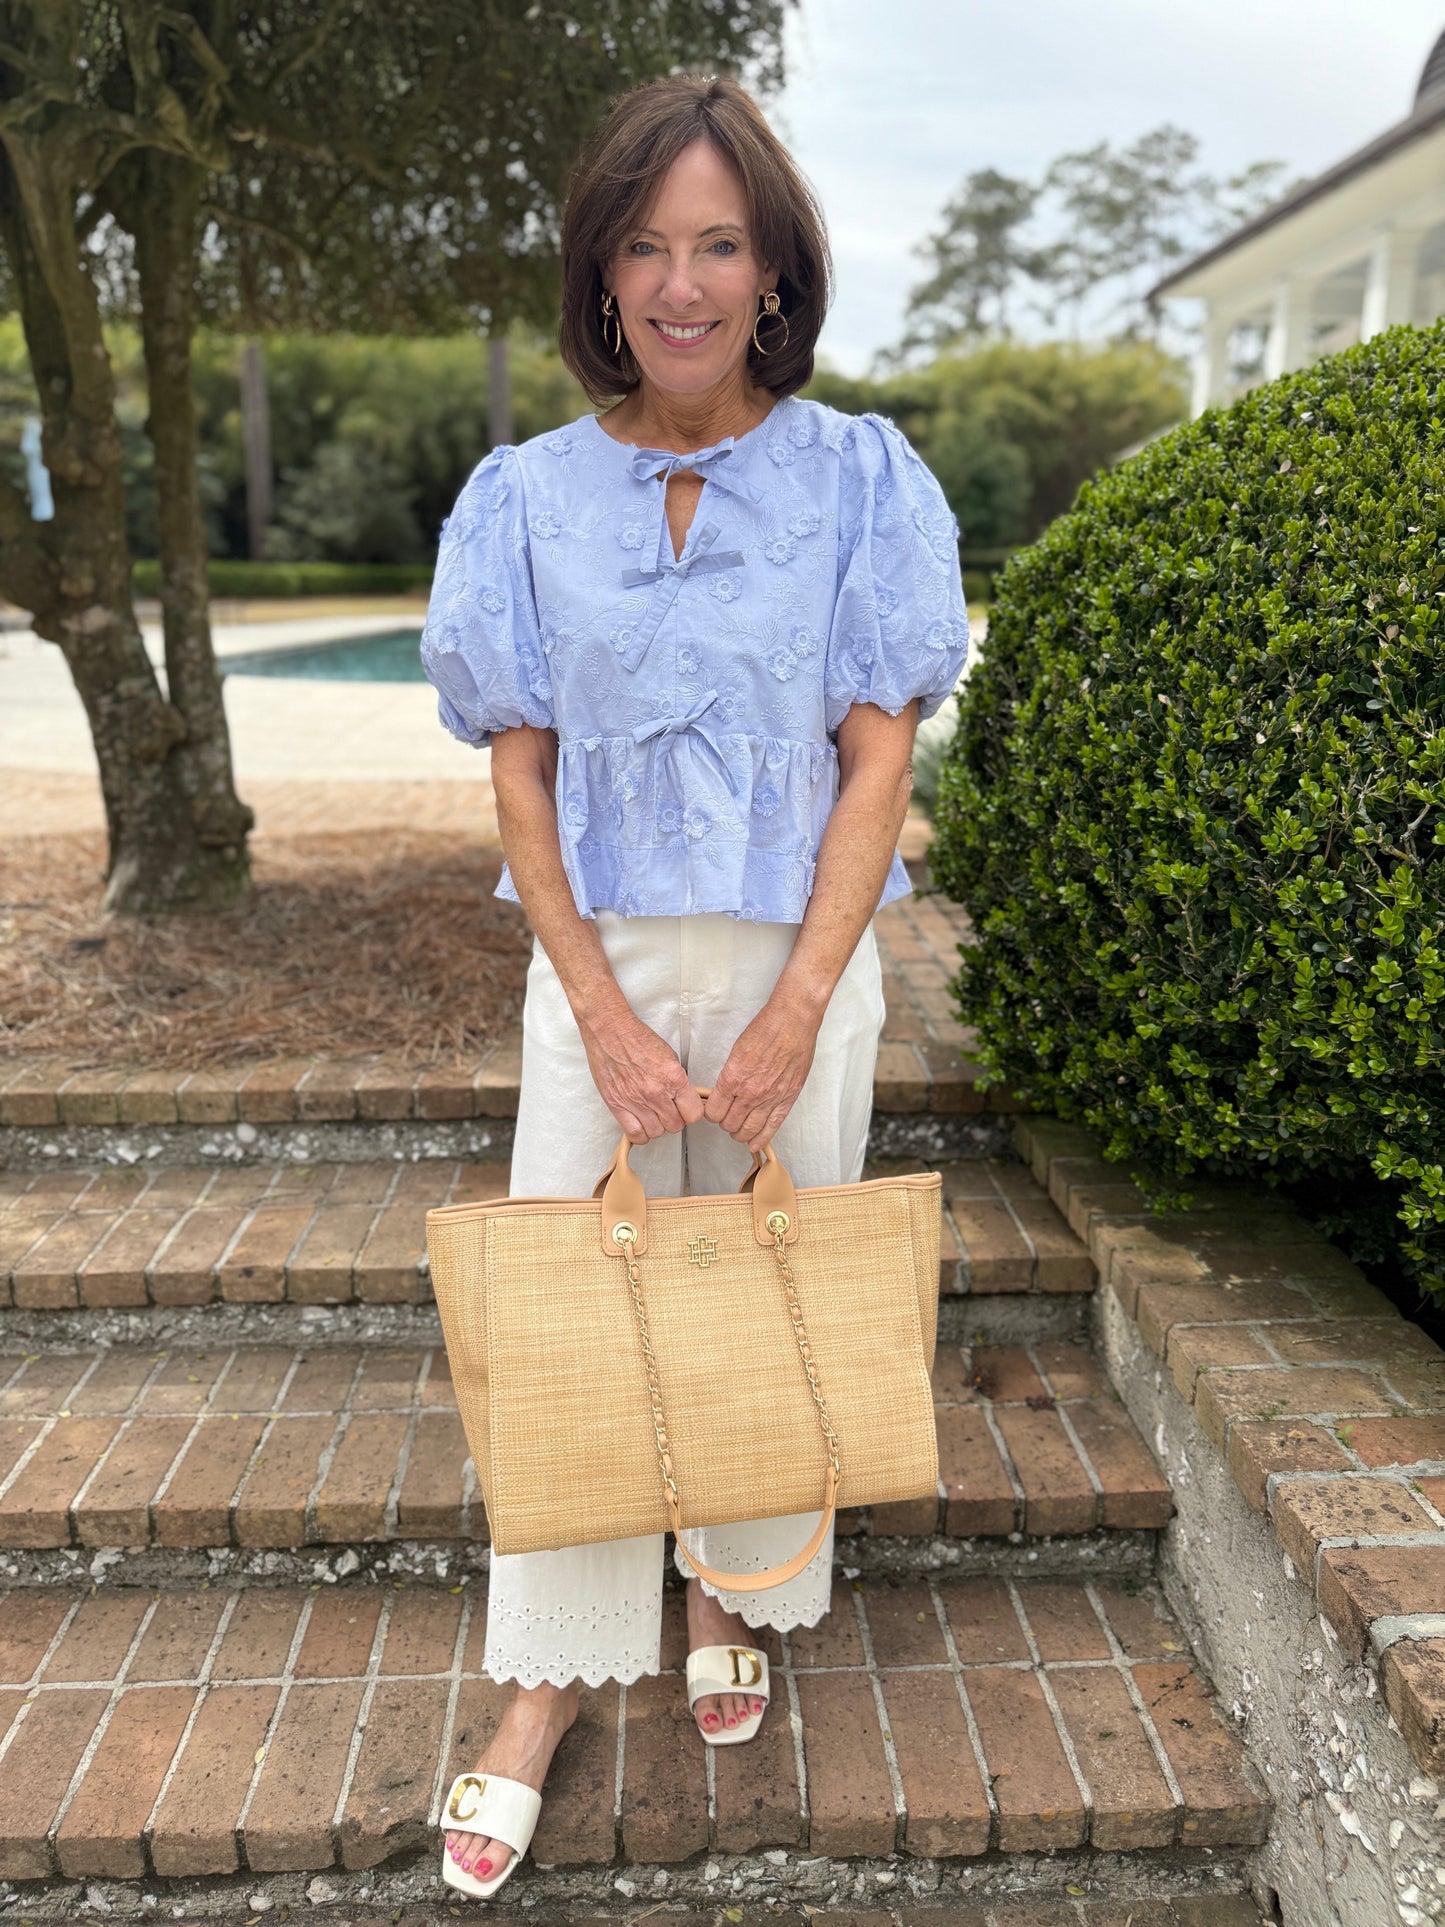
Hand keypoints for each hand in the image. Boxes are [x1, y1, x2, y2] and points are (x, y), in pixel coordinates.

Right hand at [581, 1008, 704, 1143]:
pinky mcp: (617, 1105)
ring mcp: (636, 1101)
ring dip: (657, 1126)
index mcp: (673, 1078)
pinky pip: (635, 1134)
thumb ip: (677, 1081)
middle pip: (675, 1126)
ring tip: (652, 1114)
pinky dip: (640, 1133)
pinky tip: (640, 1123)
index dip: (691, 1113)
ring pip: (656, 1132)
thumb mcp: (669, 1056)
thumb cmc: (637, 1039)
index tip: (687, 1109)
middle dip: (674, 1119)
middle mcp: (655, 1092)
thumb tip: (684, 1098)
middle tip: (668, 1109)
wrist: (610, 1031)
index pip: (694, 1114)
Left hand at [704, 994, 819, 1154]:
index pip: (714, 1111)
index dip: (711, 1113)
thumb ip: (730, 1075)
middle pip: (729, 1123)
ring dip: (740, 1133)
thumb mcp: (736, 1051)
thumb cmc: (766, 1030)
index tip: (713, 1111)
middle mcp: (750, 1092)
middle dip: (725, 1122)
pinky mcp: (787, 1099)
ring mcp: (770, 1098)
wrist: (792, 1022)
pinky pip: (772, 1127)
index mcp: (733, 1077)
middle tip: (726, 1117)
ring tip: (738, 1130)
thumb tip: (724, 1092)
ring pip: (748, 1130)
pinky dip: (761, 1139)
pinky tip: (754, 1145)